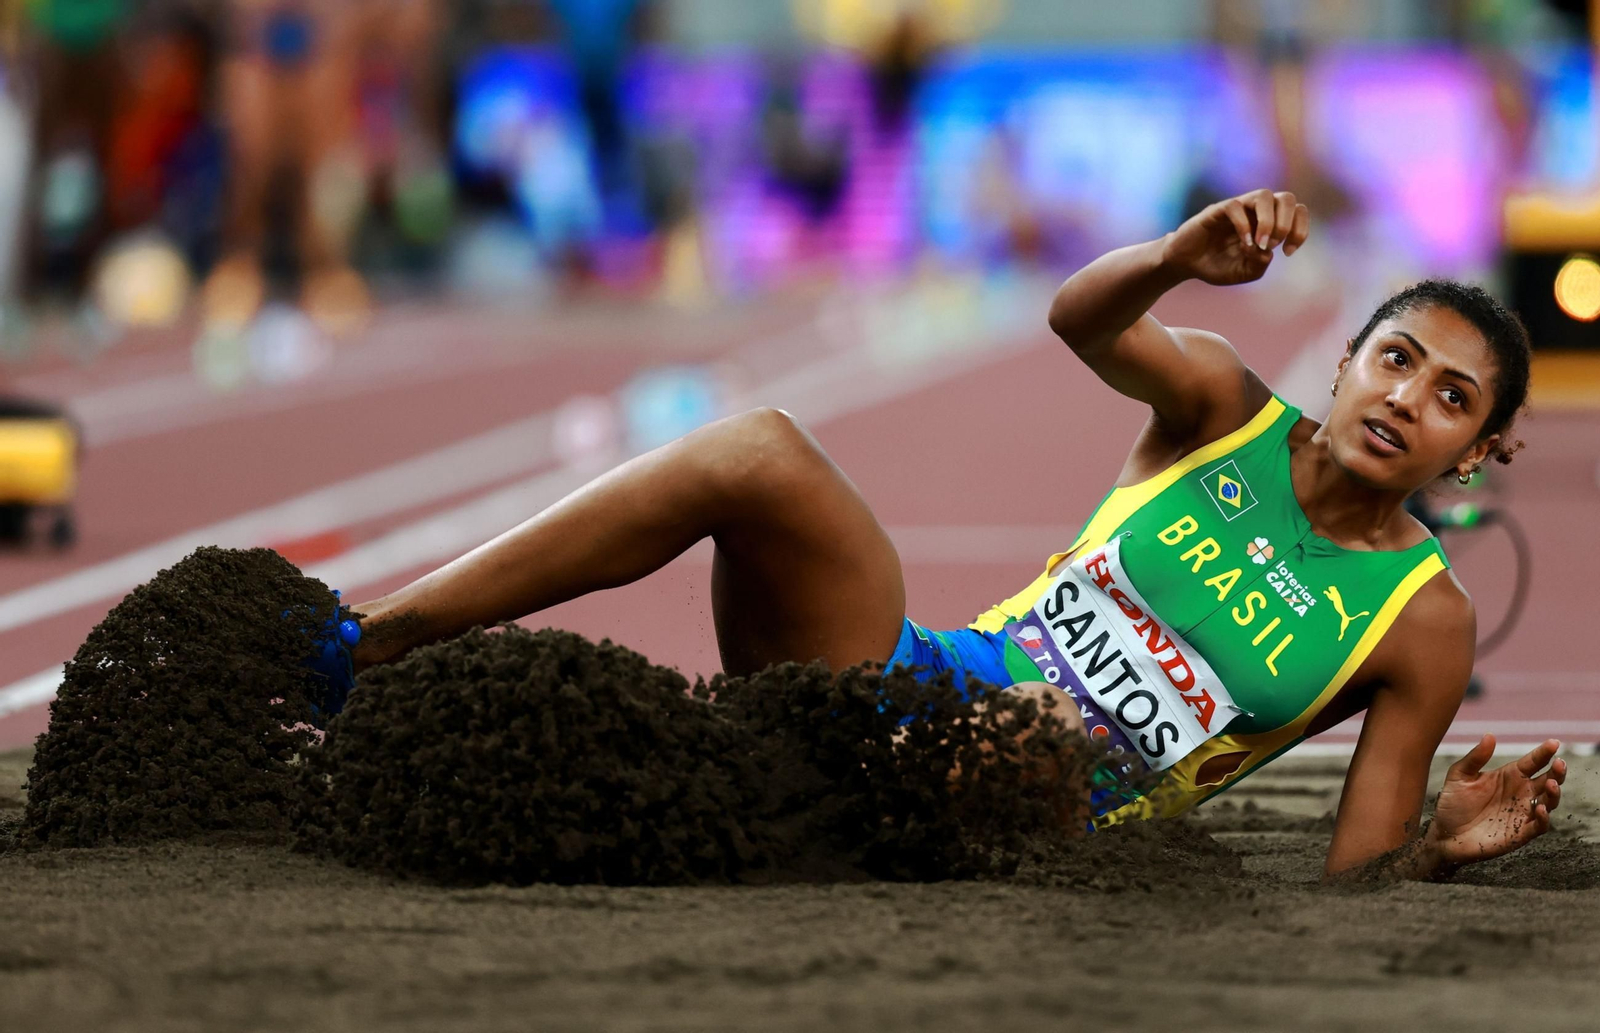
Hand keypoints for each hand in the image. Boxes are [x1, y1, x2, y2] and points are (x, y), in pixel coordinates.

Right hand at [1161, 188, 1309, 286]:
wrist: (1186, 264)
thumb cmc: (1216, 265)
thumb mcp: (1244, 273)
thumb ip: (1260, 266)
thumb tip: (1268, 252)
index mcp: (1268, 222)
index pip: (1297, 211)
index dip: (1300, 230)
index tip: (1287, 253)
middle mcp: (1256, 210)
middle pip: (1287, 198)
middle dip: (1286, 223)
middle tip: (1274, 245)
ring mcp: (1237, 207)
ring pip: (1265, 195)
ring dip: (1269, 221)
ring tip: (1262, 243)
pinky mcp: (1217, 210)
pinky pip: (1236, 207)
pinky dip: (1245, 226)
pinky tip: (1244, 243)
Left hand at [1428, 735, 1566, 865]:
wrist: (1445, 833)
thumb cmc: (1453, 803)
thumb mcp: (1460, 775)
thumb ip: (1475, 757)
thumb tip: (1489, 735)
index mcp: (1509, 776)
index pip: (1532, 762)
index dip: (1544, 752)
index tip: (1554, 743)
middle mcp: (1521, 793)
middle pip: (1548, 780)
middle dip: (1557, 772)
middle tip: (1559, 763)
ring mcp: (1523, 813)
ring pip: (1549, 802)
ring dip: (1554, 794)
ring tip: (1552, 783)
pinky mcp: (1521, 833)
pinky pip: (1540, 826)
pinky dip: (1544, 818)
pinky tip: (1540, 808)